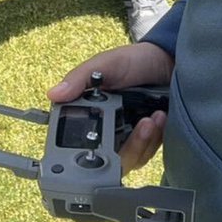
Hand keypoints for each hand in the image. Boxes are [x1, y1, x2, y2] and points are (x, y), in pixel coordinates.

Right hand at [48, 42, 173, 174]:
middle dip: (127, 147)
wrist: (169, 60)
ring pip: (129, 160)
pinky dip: (155, 139)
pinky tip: (161, 118)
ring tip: (154, 117)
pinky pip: (147, 153)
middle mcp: (106, 131)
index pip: (79, 144)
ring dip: (143, 142)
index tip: (103, 139)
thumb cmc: (134, 60)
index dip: (87, 150)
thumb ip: (80, 78)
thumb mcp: (106, 64)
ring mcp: (126, 139)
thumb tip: (53, 95)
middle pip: (107, 160)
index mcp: (90, 115)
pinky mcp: (147, 142)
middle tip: (142, 124)